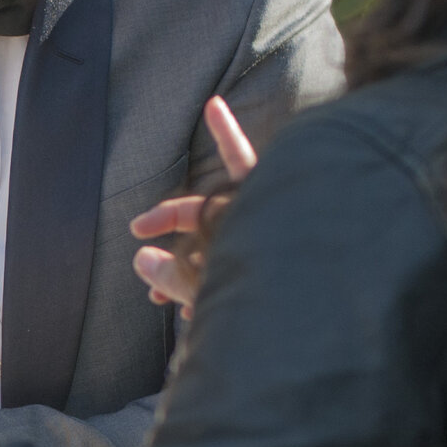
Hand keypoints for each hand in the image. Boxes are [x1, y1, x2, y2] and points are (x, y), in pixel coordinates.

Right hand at [129, 95, 258, 318]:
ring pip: (213, 247)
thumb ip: (173, 275)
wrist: (309, 343)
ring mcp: (263, 251)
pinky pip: (230, 272)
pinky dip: (208, 287)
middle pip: (206, 210)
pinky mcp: (265, 277)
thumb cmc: (270, 311)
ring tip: (159, 297)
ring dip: (181, 269)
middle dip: (166, 221)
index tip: (214, 104)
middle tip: (137, 232)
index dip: (225, 131)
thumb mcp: (210, 290)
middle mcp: (260, 226)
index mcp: (254, 214)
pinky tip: (189, 312)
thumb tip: (142, 260)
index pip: (240, 161)